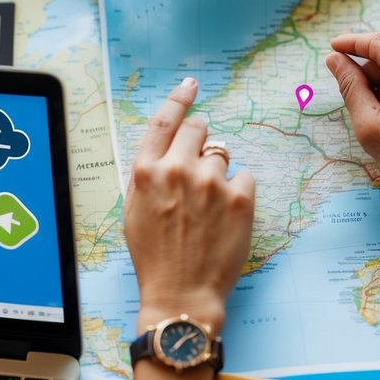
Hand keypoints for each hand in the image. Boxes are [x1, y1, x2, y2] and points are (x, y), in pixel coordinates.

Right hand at [124, 78, 254, 333]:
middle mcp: (177, 170)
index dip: (179, 98)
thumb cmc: (155, 256)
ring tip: (209, 206)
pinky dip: (238, 191)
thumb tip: (167, 147)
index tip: (191, 85)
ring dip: (217, 172)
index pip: (165, 119)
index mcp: (146, 171)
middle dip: (200, 141)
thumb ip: (149, 173)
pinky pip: (244, 176)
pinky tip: (226, 216)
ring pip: (222, 155)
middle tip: (200, 167)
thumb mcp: (134, 210)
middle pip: (198, 130)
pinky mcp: (240, 198)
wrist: (181, 293)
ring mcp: (210, 183)